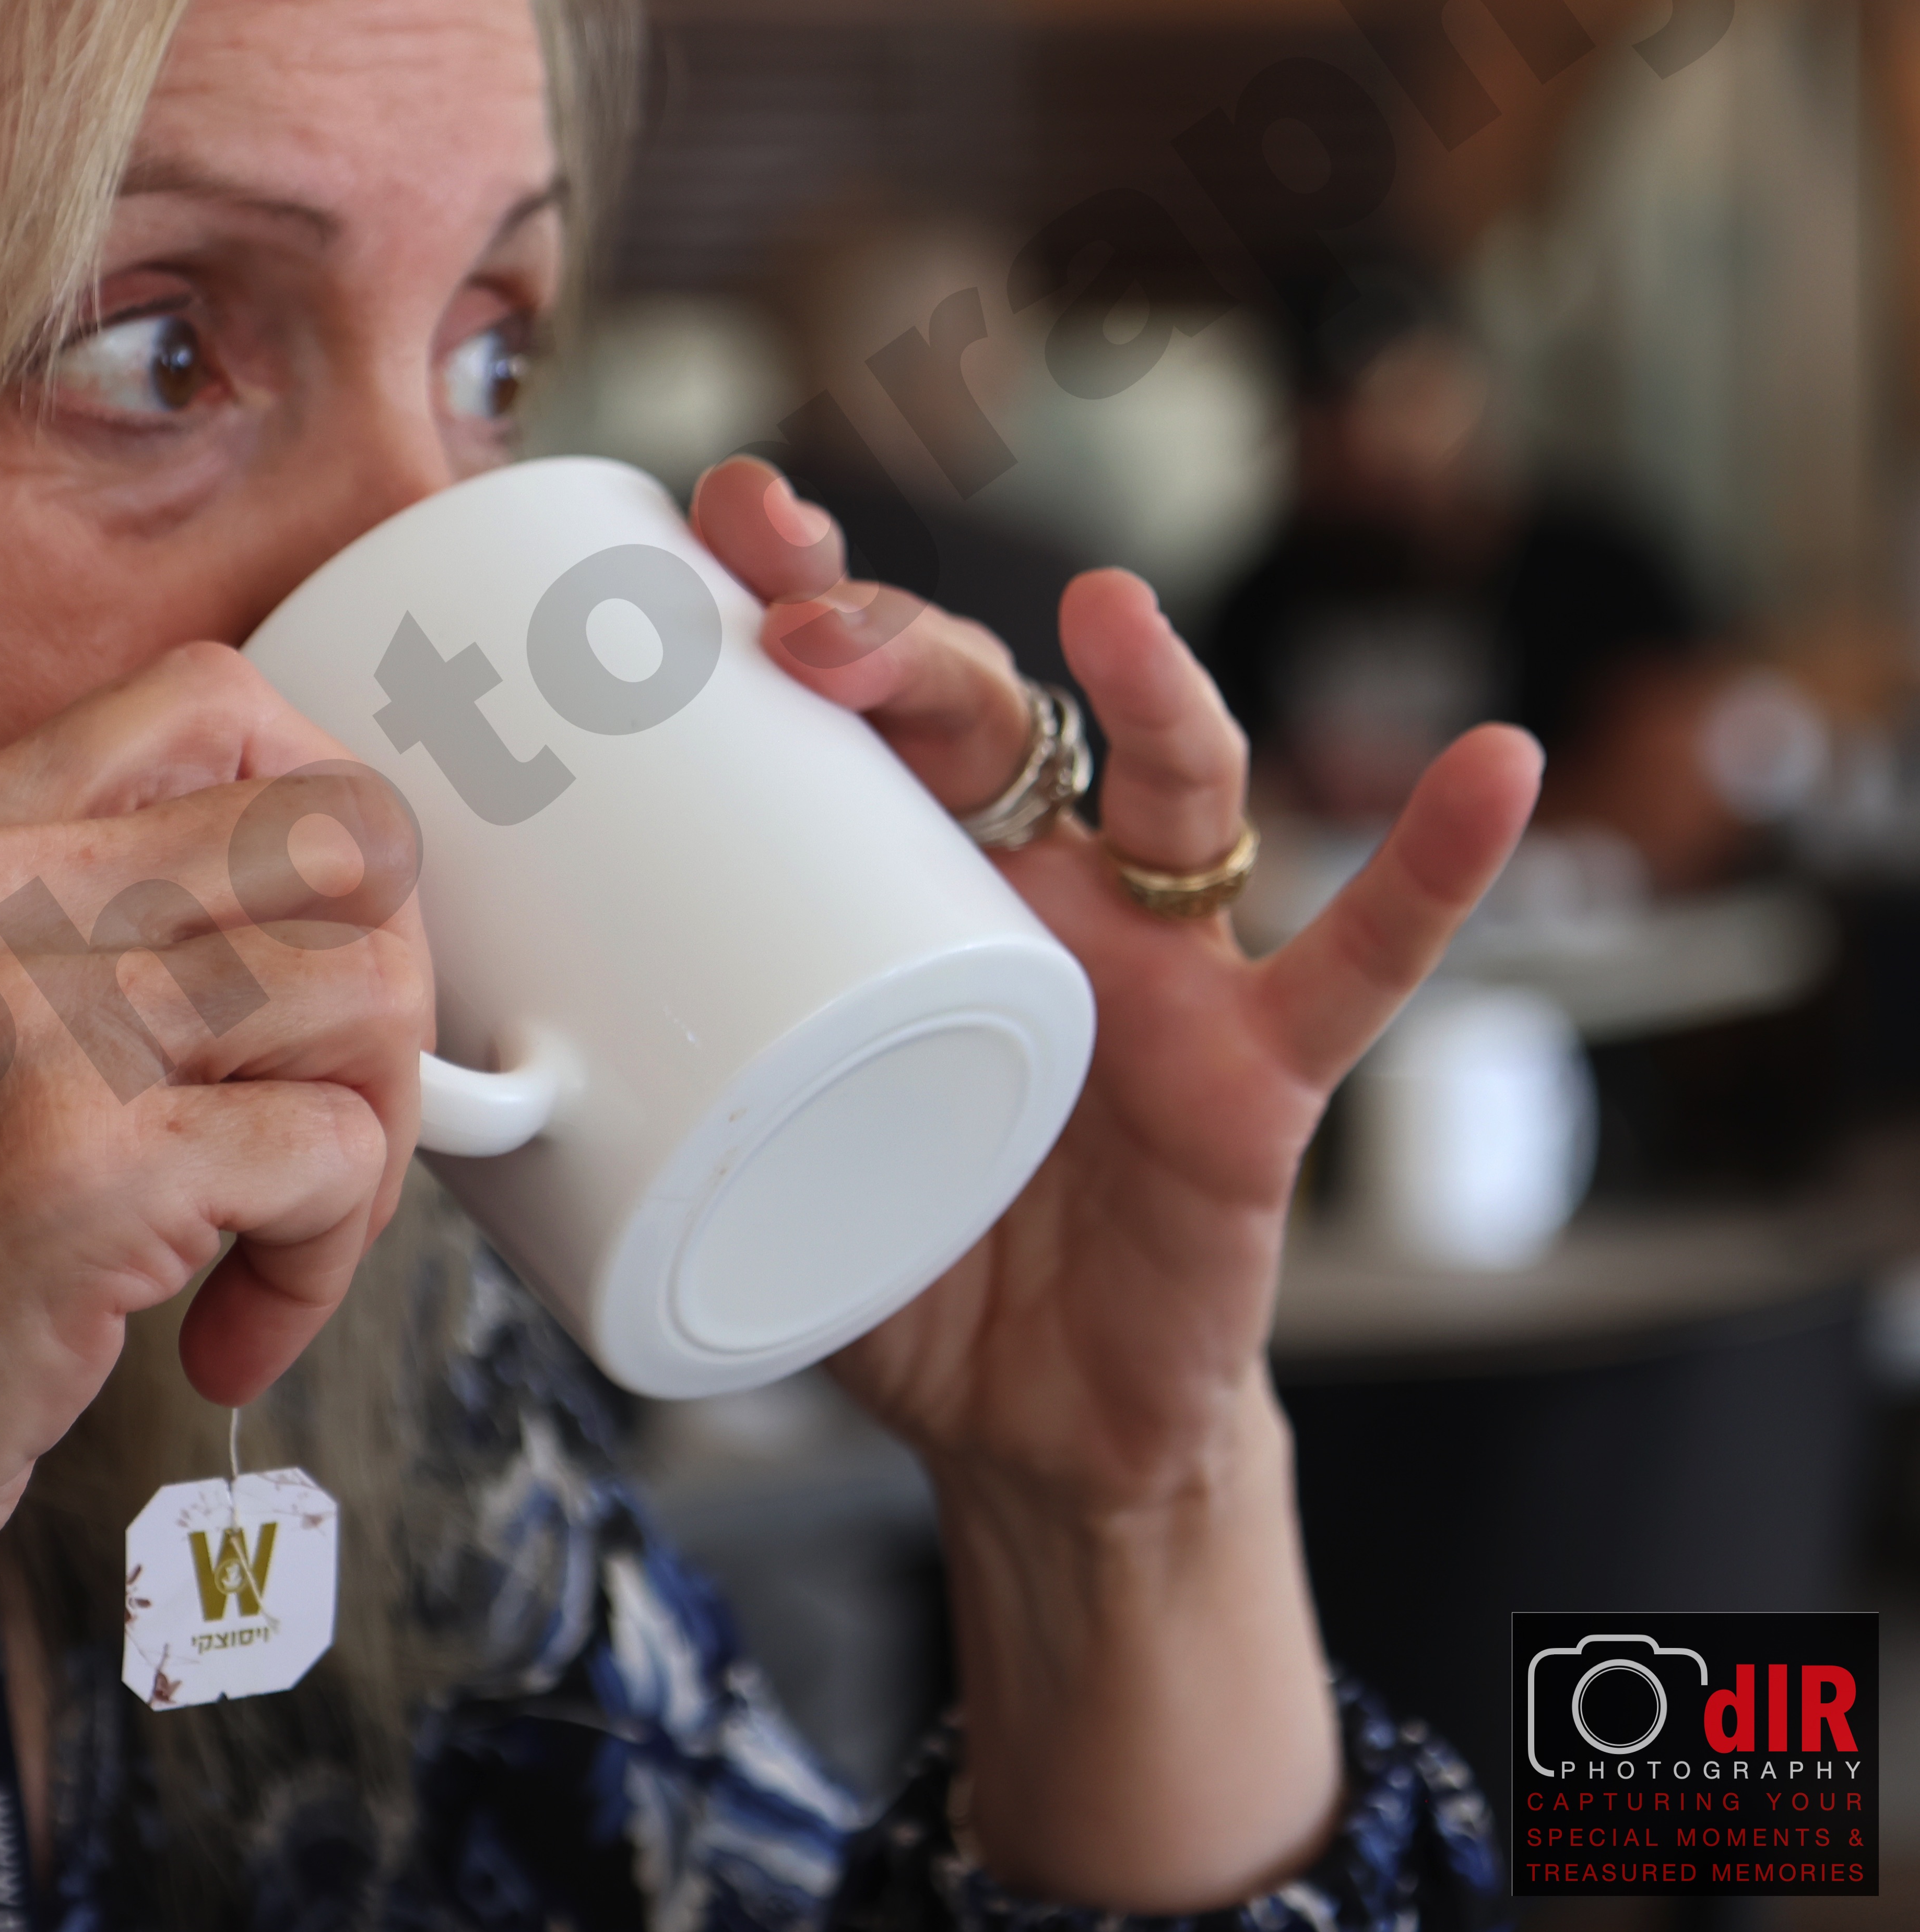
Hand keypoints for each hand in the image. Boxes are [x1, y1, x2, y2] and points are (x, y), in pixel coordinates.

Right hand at [0, 642, 429, 1644]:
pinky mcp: (92, 1176)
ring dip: (370, 1148)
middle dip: (389, 985)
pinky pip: (338, 1160)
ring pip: (367, 995)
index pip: (212, 702)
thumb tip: (308, 912)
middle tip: (330, 1111)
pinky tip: (222, 1335)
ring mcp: (34, 1027)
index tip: (313, 952)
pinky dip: (321, 1266)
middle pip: (341, 832)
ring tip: (270, 1250)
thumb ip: (69, 925)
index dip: (319, 818)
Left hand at [689, 458, 1540, 1908]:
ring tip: (1106, 614)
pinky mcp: (1258, 1071)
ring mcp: (1160, 964)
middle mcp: (1037, 885)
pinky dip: (1436, 868)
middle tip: (805, 617)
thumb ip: (620, 1101)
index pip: (852, 701)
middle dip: (904, 641)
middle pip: (988, 715)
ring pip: (1173, 788)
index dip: (798, 587)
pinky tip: (1495, 764)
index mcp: (900, 880)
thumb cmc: (881, 1252)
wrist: (1020, 1421)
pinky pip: (1368, 956)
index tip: (716, 510)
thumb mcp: (741, 1155)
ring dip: (1146, 692)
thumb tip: (436, 1073)